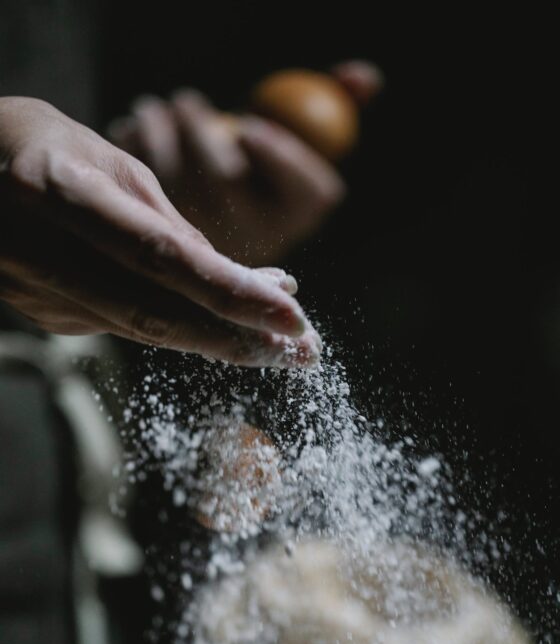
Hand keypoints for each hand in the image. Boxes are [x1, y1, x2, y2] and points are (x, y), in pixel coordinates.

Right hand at [0, 97, 320, 366]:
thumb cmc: (52, 150)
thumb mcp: (114, 165)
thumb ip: (172, 227)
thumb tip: (245, 283)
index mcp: (59, 191)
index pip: (160, 257)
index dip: (230, 293)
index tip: (291, 318)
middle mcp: (39, 249)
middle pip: (154, 314)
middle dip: (236, 338)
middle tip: (300, 353)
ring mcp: (35, 292)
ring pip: (142, 330)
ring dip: (217, 340)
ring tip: (277, 345)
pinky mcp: (42, 317)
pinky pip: (123, 325)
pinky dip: (177, 327)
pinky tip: (215, 326)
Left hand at [108, 62, 382, 264]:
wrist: (213, 200)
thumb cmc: (261, 156)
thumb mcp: (300, 130)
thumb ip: (335, 103)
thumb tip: (365, 77)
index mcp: (295, 216)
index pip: (305, 197)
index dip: (277, 161)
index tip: (249, 128)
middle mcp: (252, 238)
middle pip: (229, 187)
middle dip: (201, 133)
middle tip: (188, 101)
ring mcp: (203, 238)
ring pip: (176, 178)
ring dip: (162, 130)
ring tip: (161, 110)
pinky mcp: (159, 229)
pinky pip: (143, 178)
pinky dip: (137, 145)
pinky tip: (141, 130)